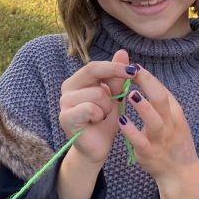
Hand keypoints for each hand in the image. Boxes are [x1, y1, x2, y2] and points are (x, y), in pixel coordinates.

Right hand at [55, 50, 132, 198]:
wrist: (98, 147)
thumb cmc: (105, 120)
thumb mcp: (115, 95)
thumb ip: (116, 75)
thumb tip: (122, 51)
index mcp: (77, 80)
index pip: (95, 65)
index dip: (115, 67)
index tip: (134, 71)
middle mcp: (67, 88)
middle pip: (93, 72)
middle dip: (113, 84)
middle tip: (120, 97)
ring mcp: (64, 103)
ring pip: (97, 93)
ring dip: (107, 107)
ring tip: (102, 116)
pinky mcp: (65, 118)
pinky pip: (90, 108)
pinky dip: (99, 116)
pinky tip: (96, 122)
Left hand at [119, 67, 198, 198]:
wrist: (180, 173)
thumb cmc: (172, 140)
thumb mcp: (170, 118)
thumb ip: (157, 99)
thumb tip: (141, 75)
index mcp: (174, 112)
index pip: (162, 90)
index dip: (148, 78)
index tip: (134, 66)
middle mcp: (170, 124)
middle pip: (162, 100)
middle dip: (148, 84)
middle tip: (133, 71)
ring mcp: (160, 139)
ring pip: (155, 121)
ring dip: (143, 107)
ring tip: (131, 94)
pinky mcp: (149, 154)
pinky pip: (140, 142)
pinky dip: (131, 132)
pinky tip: (121, 122)